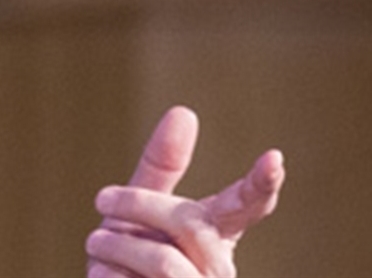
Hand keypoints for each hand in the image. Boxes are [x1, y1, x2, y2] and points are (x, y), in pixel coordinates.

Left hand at [85, 106, 284, 277]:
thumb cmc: (128, 255)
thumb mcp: (139, 207)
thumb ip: (161, 166)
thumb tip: (185, 111)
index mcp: (215, 233)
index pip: (246, 205)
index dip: (261, 184)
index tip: (274, 158)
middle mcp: (217, 268)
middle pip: (190, 224)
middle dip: (140, 204)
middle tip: (101, 197)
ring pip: (165, 262)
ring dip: (119, 246)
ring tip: (97, 243)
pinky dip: (109, 277)